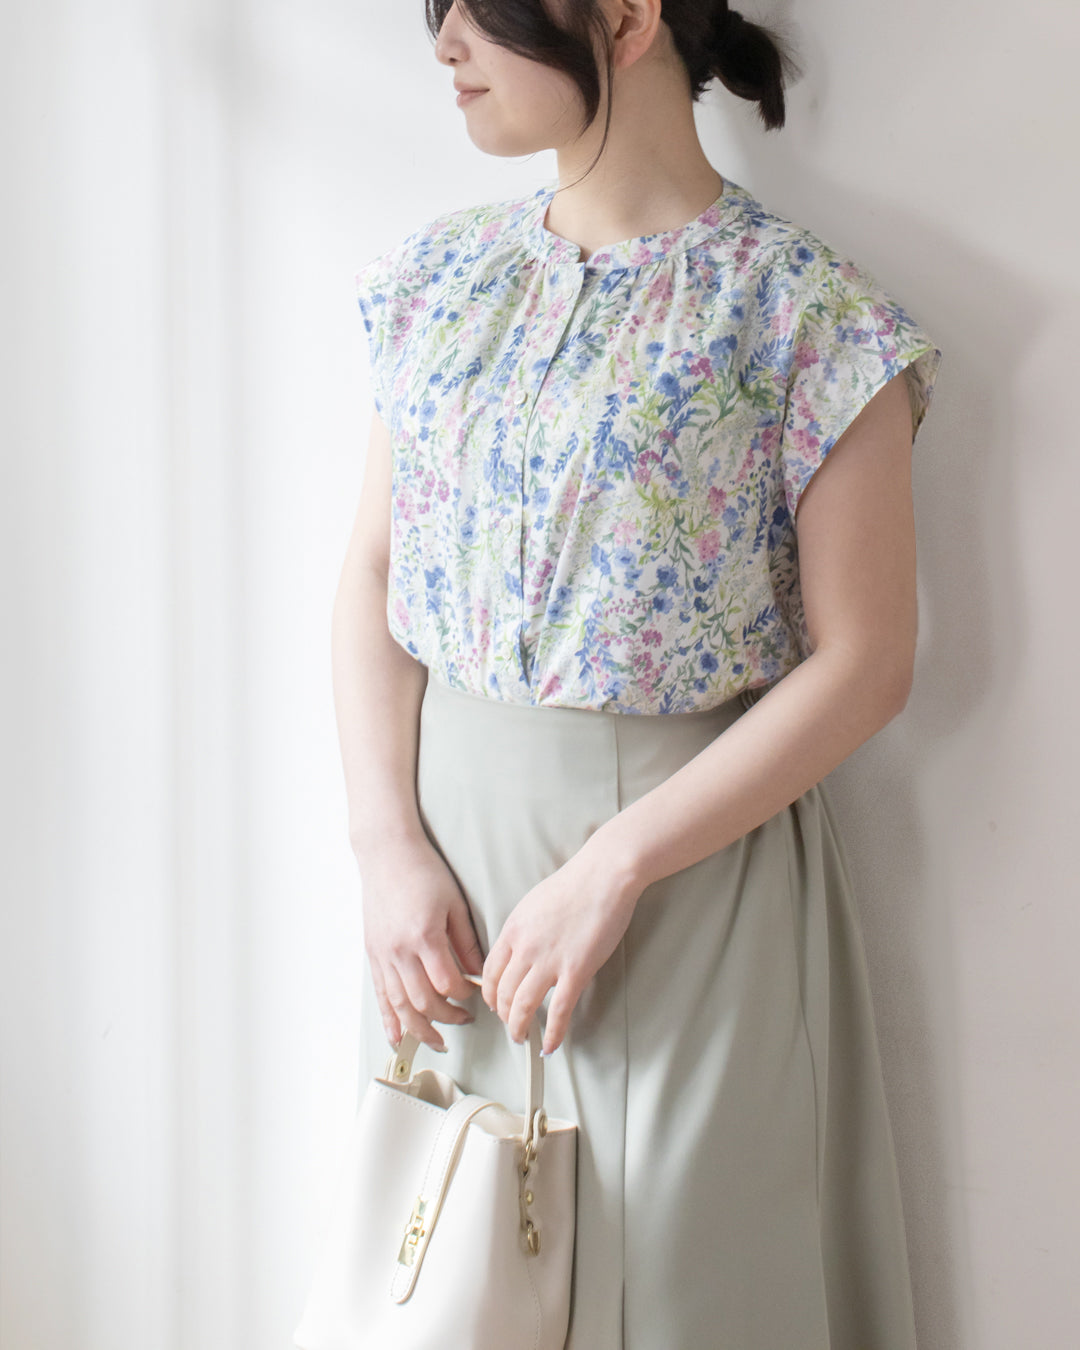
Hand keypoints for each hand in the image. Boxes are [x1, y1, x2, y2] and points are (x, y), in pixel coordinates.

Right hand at [359, 834, 485, 1052]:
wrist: (387, 853)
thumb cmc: (422, 871)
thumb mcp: (454, 903)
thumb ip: (467, 942)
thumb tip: (479, 971)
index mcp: (424, 936)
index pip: (447, 983)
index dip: (466, 995)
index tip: (478, 994)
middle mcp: (400, 951)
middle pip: (423, 1002)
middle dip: (447, 1017)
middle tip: (465, 1019)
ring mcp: (383, 955)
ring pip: (400, 1006)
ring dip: (419, 1029)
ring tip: (437, 1041)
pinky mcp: (373, 954)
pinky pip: (380, 996)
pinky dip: (389, 1020)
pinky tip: (397, 1037)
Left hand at [481, 836, 641, 1056]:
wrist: (604, 876)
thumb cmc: (575, 884)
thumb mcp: (533, 904)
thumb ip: (522, 930)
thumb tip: (519, 952)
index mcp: (513, 930)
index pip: (490, 972)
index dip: (489, 994)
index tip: (494, 1004)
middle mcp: (525, 948)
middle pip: (502, 993)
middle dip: (503, 1015)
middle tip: (509, 1024)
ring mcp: (549, 961)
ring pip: (523, 1006)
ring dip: (519, 1027)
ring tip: (522, 1038)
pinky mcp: (576, 971)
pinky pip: (558, 1011)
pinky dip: (553, 1033)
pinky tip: (551, 1044)